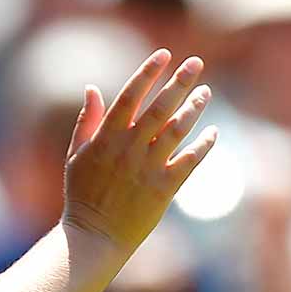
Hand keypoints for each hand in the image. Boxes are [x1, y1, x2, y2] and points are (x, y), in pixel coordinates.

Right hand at [62, 50, 217, 254]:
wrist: (94, 237)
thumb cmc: (82, 194)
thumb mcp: (76, 154)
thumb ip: (87, 120)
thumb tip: (91, 87)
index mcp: (106, 138)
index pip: (130, 96)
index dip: (148, 72)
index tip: (164, 54)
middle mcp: (129, 149)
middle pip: (159, 108)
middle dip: (179, 82)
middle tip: (196, 62)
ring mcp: (148, 168)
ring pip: (177, 130)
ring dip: (194, 108)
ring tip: (206, 91)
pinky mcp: (165, 189)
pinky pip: (189, 161)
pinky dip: (203, 145)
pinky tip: (213, 132)